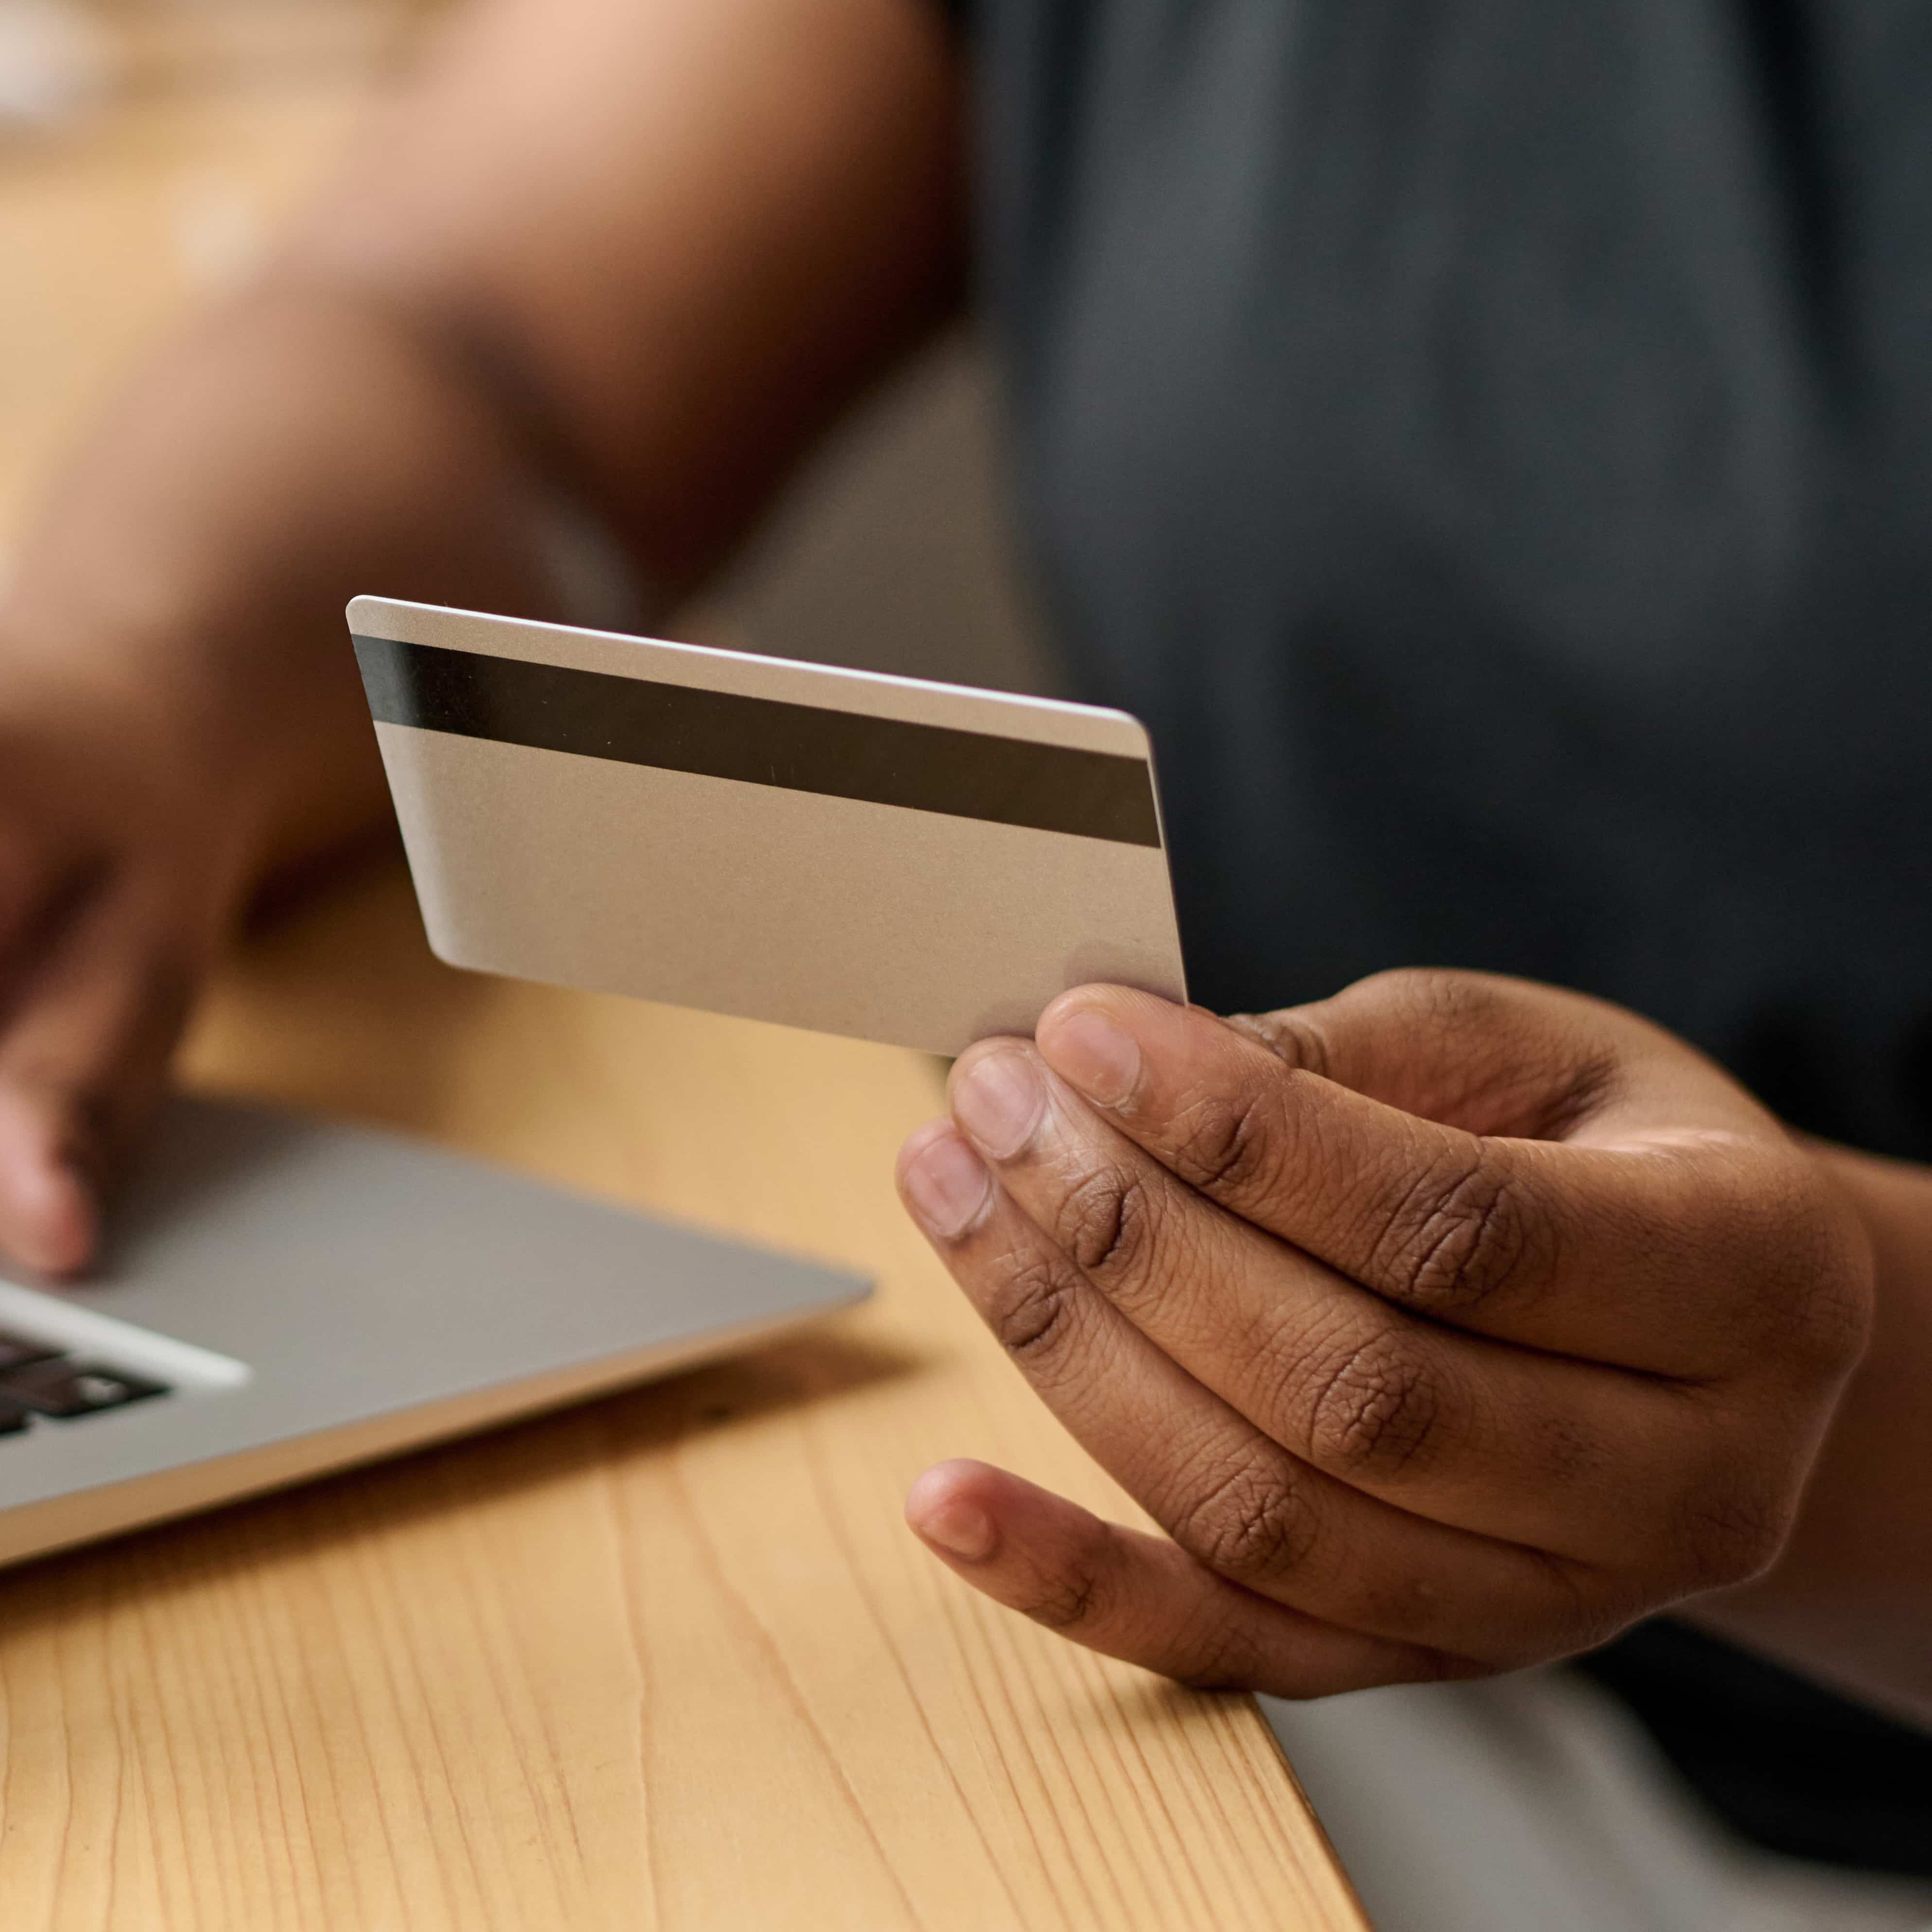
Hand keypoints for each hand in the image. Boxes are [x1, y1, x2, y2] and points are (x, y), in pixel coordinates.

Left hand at [895, 970, 1874, 1690]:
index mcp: (1754, 1287)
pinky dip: (1070, 1579)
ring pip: (1270, 1513)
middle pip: (1353, 1388)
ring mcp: (1555, 1603)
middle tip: (994, 1100)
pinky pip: (1228, 1648)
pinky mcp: (1428, 1662)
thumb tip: (1145, 1058)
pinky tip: (940, 1499)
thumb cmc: (1606, 1156)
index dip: (1246, 1134)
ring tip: (949, 1191)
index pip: (1457, 1230)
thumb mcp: (1536, 1052)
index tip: (1082, 1033)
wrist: (1708, 1333)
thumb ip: (1356, 1052)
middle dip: (1132, 1232)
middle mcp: (1684, 1482)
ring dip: (1070, 1351)